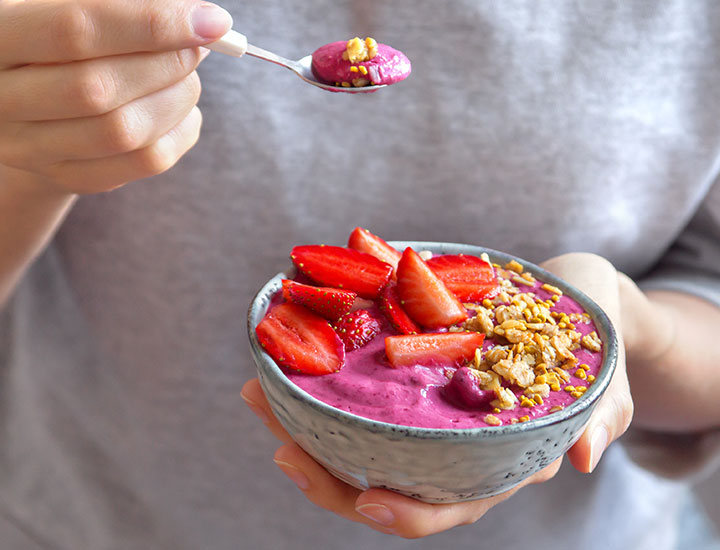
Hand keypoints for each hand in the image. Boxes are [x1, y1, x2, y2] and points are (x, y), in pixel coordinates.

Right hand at [0, 0, 232, 193]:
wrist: (30, 92)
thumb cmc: (60, 35)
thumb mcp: (70, 6)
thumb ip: (119, 6)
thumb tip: (197, 19)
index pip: (75, 29)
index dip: (151, 23)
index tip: (212, 20)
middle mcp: (1, 99)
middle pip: (98, 89)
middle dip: (168, 64)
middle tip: (200, 46)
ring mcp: (31, 148)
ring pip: (125, 132)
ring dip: (178, 97)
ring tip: (188, 73)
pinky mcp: (70, 176)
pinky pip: (144, 163)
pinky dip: (181, 131)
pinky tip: (183, 107)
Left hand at [241, 252, 631, 537]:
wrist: (578, 304)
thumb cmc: (592, 340)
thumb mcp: (604, 375)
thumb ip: (602, 415)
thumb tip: (581, 457)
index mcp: (500, 462)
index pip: (450, 505)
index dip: (408, 513)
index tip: (366, 499)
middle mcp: (457, 450)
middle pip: (386, 481)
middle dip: (327, 473)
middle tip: (279, 441)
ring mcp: (432, 419)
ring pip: (361, 441)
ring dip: (306, 426)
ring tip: (260, 394)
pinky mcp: (416, 383)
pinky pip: (364, 398)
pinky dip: (325, 390)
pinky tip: (291, 367)